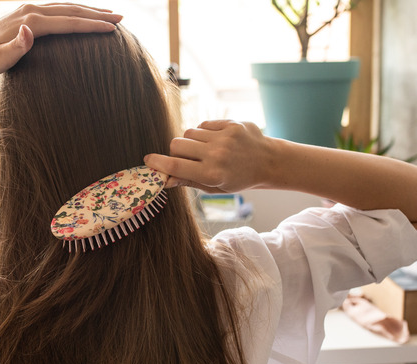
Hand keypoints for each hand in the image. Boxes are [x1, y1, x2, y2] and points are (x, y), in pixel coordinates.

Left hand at [0, 3, 121, 77]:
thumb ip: (15, 47)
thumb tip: (28, 31)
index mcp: (30, 22)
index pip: (68, 22)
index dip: (91, 26)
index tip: (112, 29)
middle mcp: (32, 11)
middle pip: (72, 10)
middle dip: (98, 15)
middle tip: (121, 19)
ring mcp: (30, 10)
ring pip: (67, 7)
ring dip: (89, 11)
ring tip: (110, 16)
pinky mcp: (28, 13)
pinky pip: (58, 9)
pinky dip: (75, 11)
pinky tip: (84, 16)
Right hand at [144, 120, 272, 192]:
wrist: (268, 161)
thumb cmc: (238, 178)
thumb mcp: (214, 187)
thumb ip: (188, 180)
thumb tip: (164, 179)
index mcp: (212, 174)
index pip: (175, 166)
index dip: (158, 163)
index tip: (148, 161)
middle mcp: (217, 154)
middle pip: (176, 144)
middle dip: (174, 151)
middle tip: (184, 157)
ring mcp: (224, 137)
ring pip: (188, 133)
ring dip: (190, 141)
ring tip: (204, 150)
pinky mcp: (230, 123)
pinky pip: (203, 125)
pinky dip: (203, 133)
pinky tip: (215, 141)